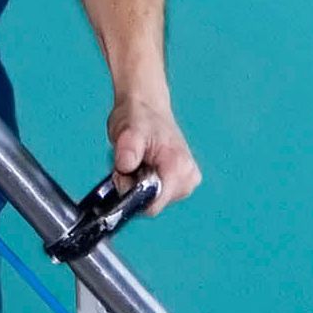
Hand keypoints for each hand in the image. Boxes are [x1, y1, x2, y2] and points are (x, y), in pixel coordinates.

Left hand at [106, 92, 199, 216]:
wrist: (147, 106)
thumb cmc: (138, 116)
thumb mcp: (128, 130)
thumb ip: (127, 150)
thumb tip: (125, 167)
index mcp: (179, 169)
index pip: (153, 205)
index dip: (133, 195)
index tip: (124, 174)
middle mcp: (188, 180)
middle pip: (153, 204)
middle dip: (135, 189)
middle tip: (130, 164)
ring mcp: (188, 184)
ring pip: (154, 201)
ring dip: (139, 186)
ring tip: (138, 163)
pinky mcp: (183, 184)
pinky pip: (158, 196)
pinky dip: (146, 185)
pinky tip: (145, 166)